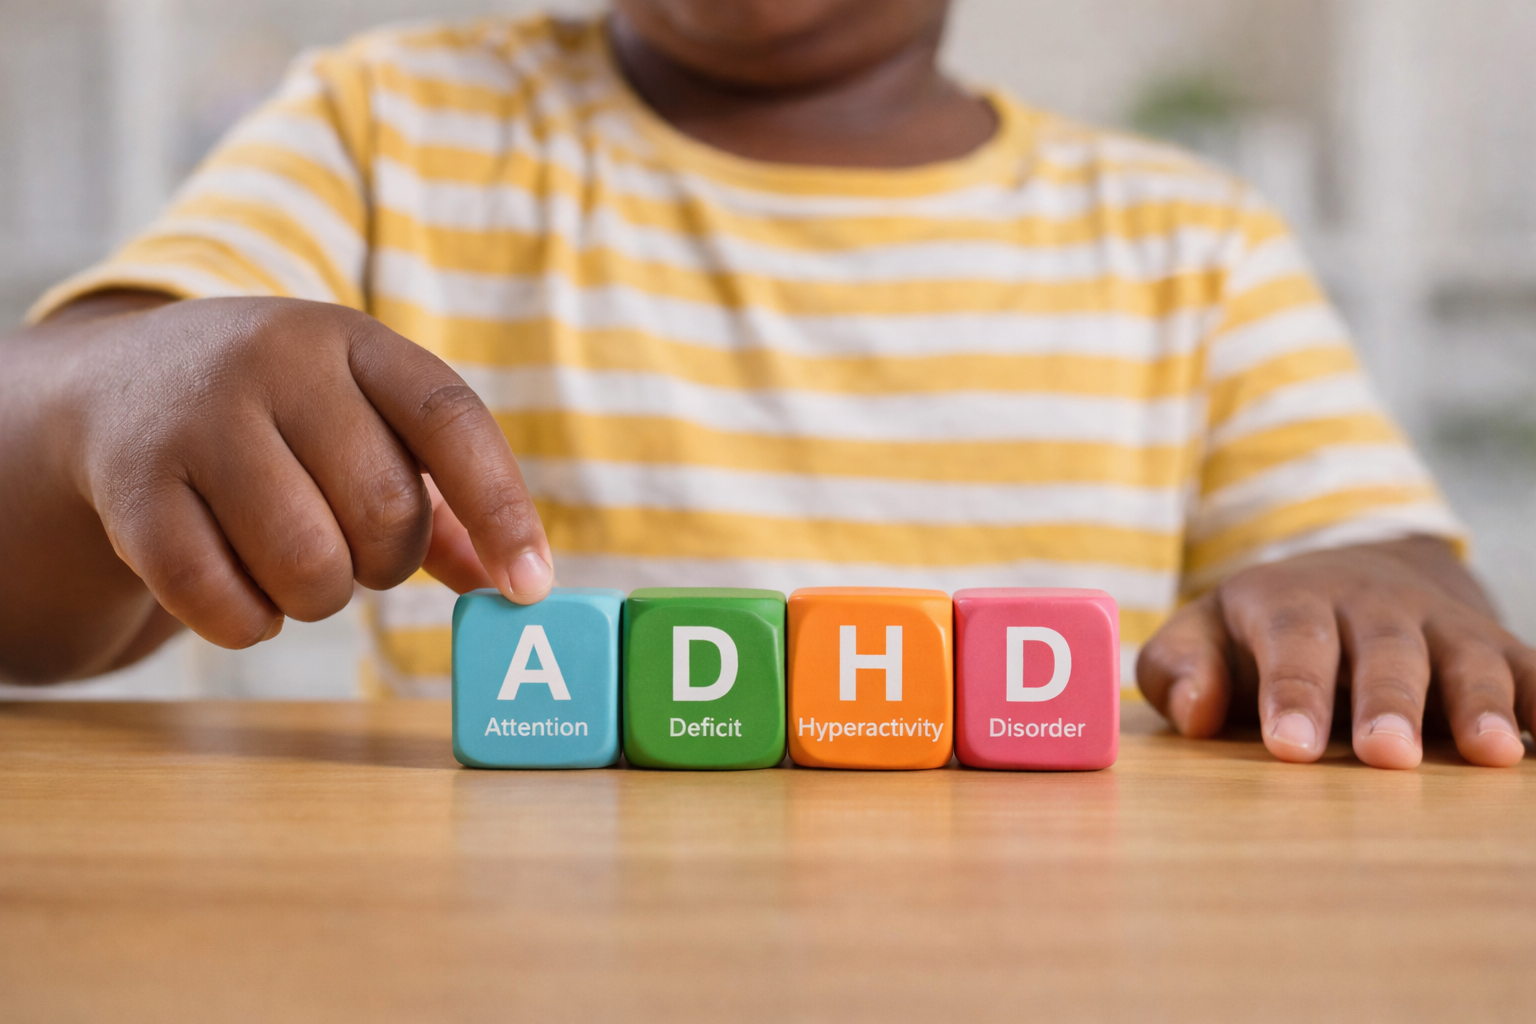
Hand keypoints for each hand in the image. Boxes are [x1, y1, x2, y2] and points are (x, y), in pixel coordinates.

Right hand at [4, 294, 550, 673]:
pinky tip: (242, 590)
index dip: (502, 510)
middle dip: (386, 561)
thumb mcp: (362, 421)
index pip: (452, 420)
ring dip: (319, 598)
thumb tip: (509, 583)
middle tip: (356, 550)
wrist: (117, 387)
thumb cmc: (280, 419)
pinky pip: (219, 600)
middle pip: (385, 511)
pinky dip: (249, 622)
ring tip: (297, 566)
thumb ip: (443, 500)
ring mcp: (196, 420)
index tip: (530, 586)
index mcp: (352, 341)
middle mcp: (275, 363)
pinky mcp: (131, 488)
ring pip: (307, 563)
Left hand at [1137, 537, 1531, 768]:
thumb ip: (1179, 668)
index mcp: (1293, 601)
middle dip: (1387, 701)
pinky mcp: (1497, 650)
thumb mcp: (1202, 633)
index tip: (1291, 748)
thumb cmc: (1260, 630)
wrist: (1351, 576)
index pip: (1293, 640)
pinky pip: (1532, 673)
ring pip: (1467, 657)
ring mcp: (1442, 627)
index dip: (1293, 691)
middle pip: (1384, 649)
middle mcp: (1374, 606)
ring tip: (1489, 753)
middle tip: (1385, 755)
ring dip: (1480, 702)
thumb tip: (1194, 713)